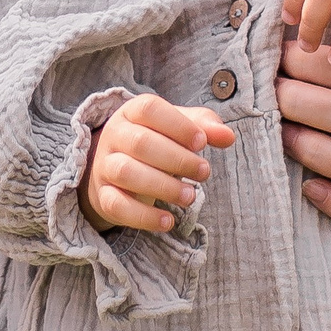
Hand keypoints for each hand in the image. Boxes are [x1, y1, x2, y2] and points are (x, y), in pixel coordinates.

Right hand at [84, 93, 236, 233]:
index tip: (202, 143)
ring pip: (126, 173)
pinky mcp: (103, 196)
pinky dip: (144, 217)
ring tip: (191, 197)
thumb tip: (228, 136)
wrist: (115, 170)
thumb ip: (203, 126)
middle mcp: (113, 135)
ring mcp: (104, 166)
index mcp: (131, 112)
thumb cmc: (155, 143)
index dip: (178, 125)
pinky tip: (168, 221)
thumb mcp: (177, 128)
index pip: (149, 109)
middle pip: (140, 143)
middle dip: (177, 159)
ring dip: (163, 187)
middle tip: (204, 172)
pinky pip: (118, 205)